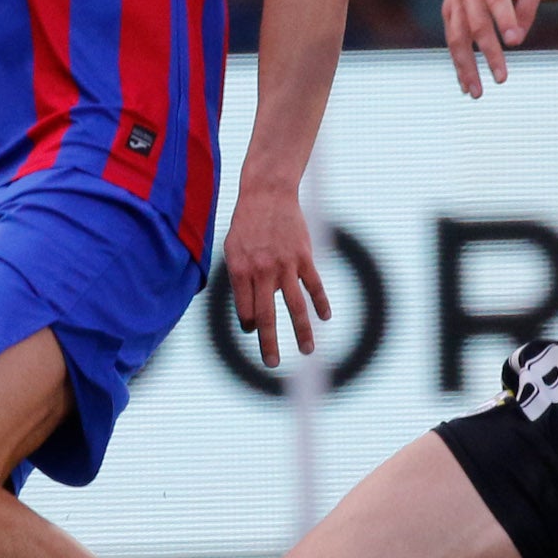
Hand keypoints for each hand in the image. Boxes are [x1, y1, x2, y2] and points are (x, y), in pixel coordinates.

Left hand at [224, 180, 332, 369]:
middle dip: (268, 343)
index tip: (254, 328)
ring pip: (295, 306)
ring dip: (301, 332)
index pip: (245, 311)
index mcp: (240, 271)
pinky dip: (321, 302)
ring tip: (307, 352)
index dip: (249, 324)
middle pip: (267, 316)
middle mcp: (262, 271)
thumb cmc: (246, 224)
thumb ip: (238, 280)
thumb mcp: (231, 249)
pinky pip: (314, 285)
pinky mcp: (304, 256)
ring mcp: (285, 265)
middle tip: (271, 364)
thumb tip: (248, 312)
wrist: (268, 194)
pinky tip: (325, 317)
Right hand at [442, 0, 545, 97]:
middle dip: (489, 53)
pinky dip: (457, 64)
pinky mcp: (447, 12)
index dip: (505, 20)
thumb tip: (516, 41)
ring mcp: (454, 1)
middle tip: (502, 79)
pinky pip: (451, 41)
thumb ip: (528, 7)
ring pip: (457, 38)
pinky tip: (465, 85)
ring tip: (476, 93)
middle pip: (477, 25)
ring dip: (466, 67)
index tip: (514, 42)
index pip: (497, 0)